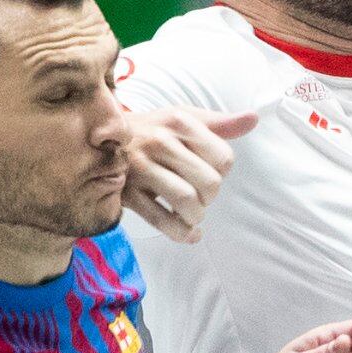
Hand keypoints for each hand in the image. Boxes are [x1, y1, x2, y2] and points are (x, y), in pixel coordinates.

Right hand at [121, 107, 259, 239]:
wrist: (98, 141)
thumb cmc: (152, 131)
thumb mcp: (183, 119)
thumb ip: (219, 123)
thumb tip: (253, 118)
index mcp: (178, 121)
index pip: (223, 158)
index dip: (222, 172)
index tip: (209, 172)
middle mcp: (159, 141)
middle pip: (210, 183)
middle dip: (211, 198)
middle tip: (201, 197)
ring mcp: (140, 168)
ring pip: (187, 202)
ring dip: (196, 216)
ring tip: (192, 213)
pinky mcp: (127, 192)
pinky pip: (163, 221)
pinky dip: (182, 233)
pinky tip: (190, 234)